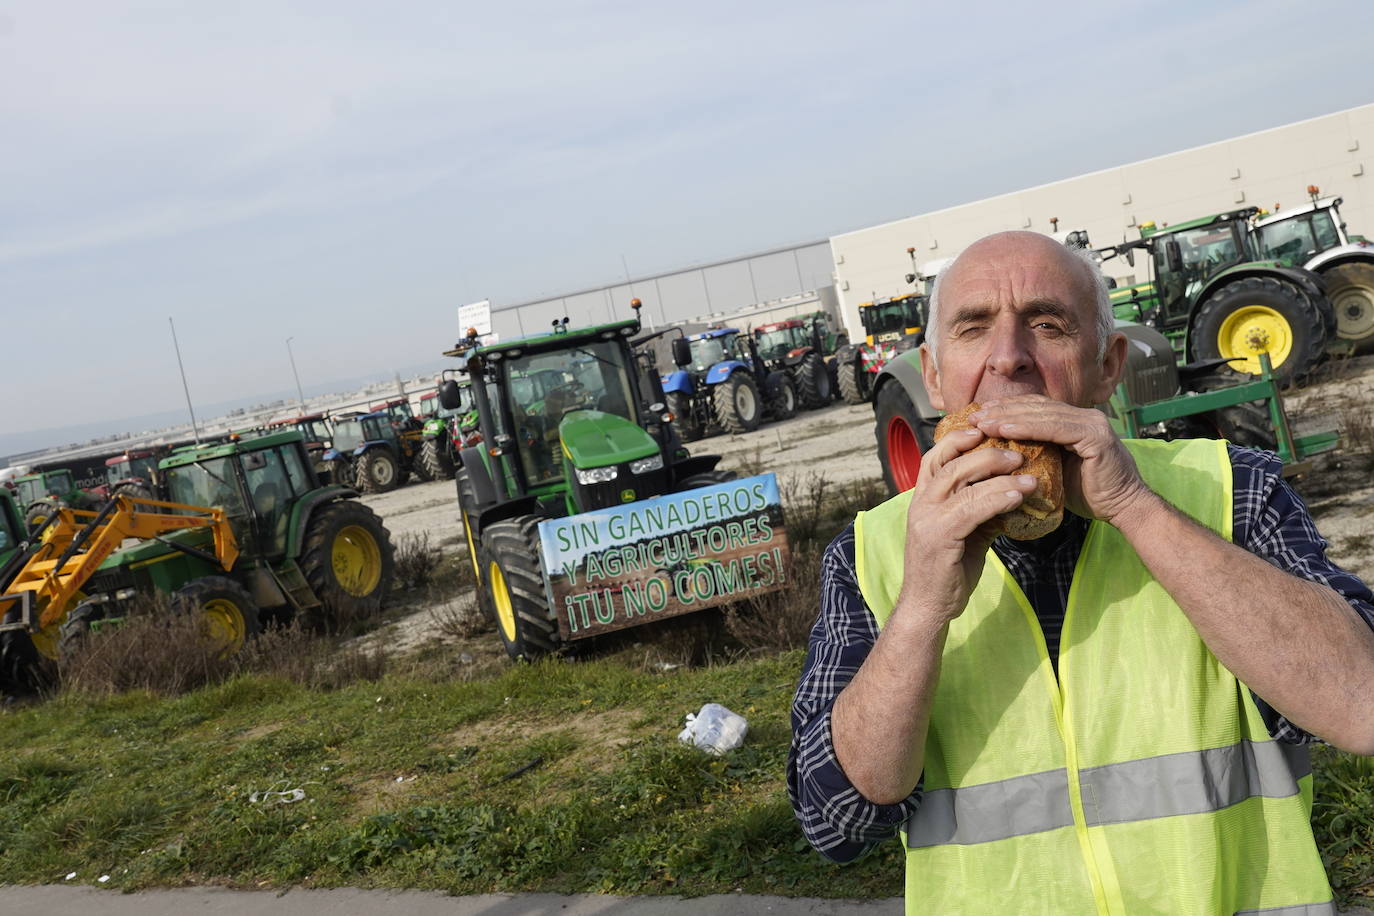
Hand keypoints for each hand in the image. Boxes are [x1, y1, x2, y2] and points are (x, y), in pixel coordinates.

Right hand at [894, 425, 1040, 623]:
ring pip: (961, 481)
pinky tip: (1019, 496)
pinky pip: (972, 508)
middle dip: (986, 452)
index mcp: (922, 499)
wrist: (928, 607)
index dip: (958, 439)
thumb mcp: (965, 533)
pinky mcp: (939, 536)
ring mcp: (927, 519)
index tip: (985, 430)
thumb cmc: (947, 571)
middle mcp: (921, 504)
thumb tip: (1011, 493)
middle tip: (1017, 453)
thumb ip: (980, 511)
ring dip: (998, 474)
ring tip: (1027, 473)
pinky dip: (998, 498)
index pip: (935, 457)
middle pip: (951, 462)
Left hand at [968, 395, 1155, 524]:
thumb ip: (1038, 454)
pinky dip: (1027, 428)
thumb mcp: (1056, 469)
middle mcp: (1085, 416)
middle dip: (1002, 410)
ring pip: (1043, 415)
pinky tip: (1004, 430)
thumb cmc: (1089, 493)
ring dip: (1008, 417)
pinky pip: (1055, 428)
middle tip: (973, 416)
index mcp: (1076, 421)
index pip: (1036, 408)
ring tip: (982, 422)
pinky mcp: (1095, 436)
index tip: (979, 415)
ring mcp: (1092, 423)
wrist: (1123, 508)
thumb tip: (1003, 453)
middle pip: (1037, 407)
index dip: (1007, 409)